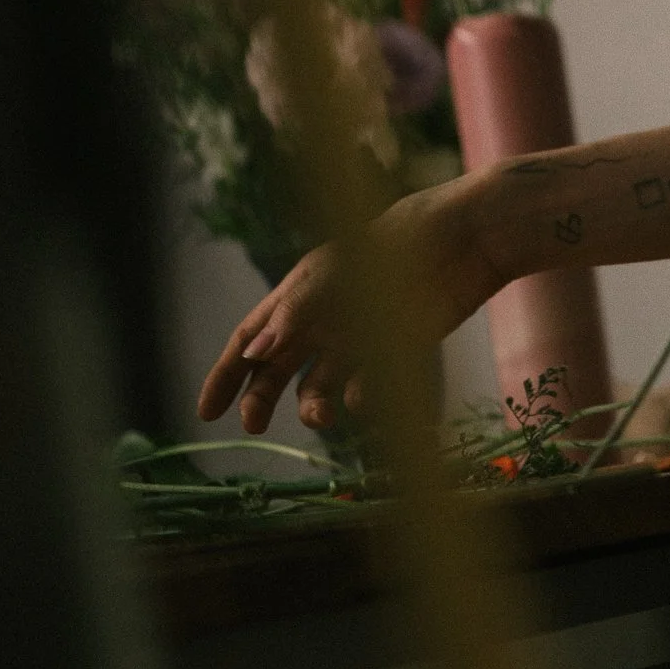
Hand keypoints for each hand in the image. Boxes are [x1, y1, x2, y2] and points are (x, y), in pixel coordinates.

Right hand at [197, 176, 499, 436]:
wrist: (463, 241)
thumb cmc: (395, 246)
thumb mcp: (335, 281)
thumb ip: (291, 319)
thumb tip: (250, 355)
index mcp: (301, 291)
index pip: (251, 336)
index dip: (226, 374)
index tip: (205, 414)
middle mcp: (324, 316)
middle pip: (278, 368)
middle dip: (261, 398)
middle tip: (254, 428)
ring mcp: (358, 334)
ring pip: (319, 385)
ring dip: (313, 407)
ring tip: (324, 416)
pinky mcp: (394, 348)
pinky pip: (364, 386)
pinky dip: (360, 397)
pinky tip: (367, 393)